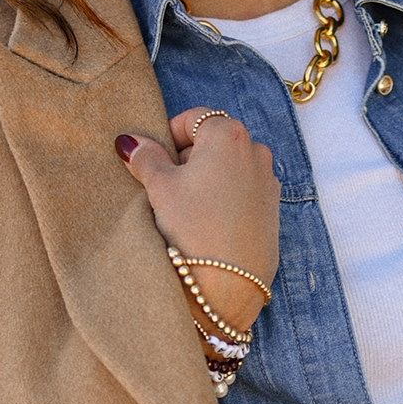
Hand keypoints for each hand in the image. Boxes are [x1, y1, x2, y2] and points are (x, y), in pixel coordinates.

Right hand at [116, 109, 279, 334]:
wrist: (228, 285)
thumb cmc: (193, 229)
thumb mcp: (160, 187)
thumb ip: (146, 157)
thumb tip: (131, 142)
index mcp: (228, 134)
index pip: (193, 118)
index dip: (169, 136)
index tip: (156, 160)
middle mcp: (255, 151)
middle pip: (213, 142)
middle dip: (188, 159)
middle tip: (167, 188)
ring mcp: (268, 182)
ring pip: (229, 169)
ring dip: (207, 180)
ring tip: (187, 211)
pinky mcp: (271, 210)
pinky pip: (242, 193)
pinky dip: (225, 200)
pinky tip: (208, 225)